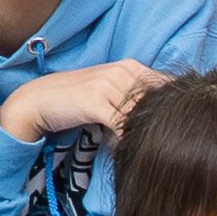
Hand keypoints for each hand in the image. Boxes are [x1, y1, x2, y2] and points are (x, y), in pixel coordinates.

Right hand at [4, 59, 162, 143]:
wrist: (39, 100)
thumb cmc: (76, 99)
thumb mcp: (109, 92)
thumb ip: (133, 98)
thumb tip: (161, 114)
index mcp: (129, 67)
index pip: (165, 85)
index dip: (173, 107)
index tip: (177, 125)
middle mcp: (121, 72)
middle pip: (157, 99)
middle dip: (164, 121)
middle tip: (168, 141)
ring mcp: (108, 85)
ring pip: (141, 112)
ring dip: (145, 131)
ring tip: (147, 147)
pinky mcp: (95, 101)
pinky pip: (122, 123)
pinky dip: (128, 138)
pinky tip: (128, 149)